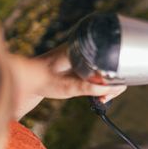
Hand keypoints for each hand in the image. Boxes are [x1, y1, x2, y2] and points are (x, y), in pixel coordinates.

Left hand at [10, 45, 125, 118]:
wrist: (28, 80)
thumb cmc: (43, 79)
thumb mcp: (67, 86)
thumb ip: (89, 87)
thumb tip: (112, 88)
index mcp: (84, 49)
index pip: (112, 55)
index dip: (119, 70)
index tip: (114, 87)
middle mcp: (88, 51)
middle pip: (113, 65)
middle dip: (114, 83)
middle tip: (105, 98)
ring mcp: (87, 59)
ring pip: (108, 72)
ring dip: (109, 86)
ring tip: (102, 99)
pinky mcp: (85, 67)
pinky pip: (101, 76)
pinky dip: (102, 86)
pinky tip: (99, 96)